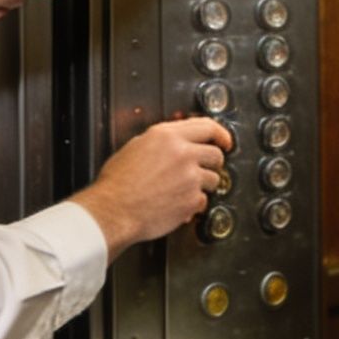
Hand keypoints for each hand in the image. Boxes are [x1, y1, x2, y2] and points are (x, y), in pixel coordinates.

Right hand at [72, 117, 231, 257]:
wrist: (114, 211)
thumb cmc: (117, 183)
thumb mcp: (136, 147)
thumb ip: (162, 141)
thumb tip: (177, 141)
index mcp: (167, 136)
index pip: (208, 127)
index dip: (221, 134)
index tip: (225, 141)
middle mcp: (183, 154)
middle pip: (216, 155)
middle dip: (212, 163)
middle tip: (203, 169)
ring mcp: (190, 178)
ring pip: (214, 179)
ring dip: (203, 185)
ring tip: (182, 189)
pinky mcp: (192, 200)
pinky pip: (203, 201)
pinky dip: (193, 204)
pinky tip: (177, 203)